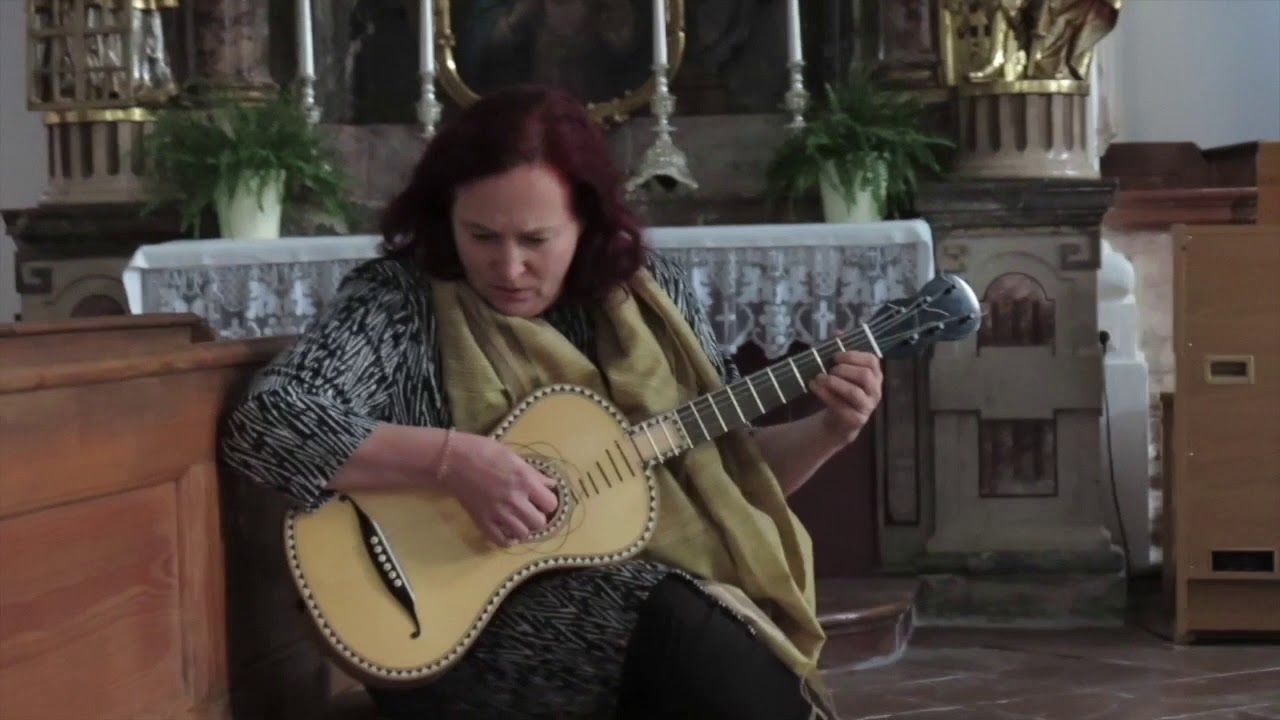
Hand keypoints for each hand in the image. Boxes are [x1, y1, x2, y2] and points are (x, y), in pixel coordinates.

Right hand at [441, 432, 559, 546]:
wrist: (453, 459)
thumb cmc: (484, 451)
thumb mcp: (514, 457)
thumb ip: (533, 473)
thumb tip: (549, 484)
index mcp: (525, 481)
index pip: (551, 504)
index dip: (548, 502)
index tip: (542, 498)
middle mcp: (515, 500)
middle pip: (539, 523)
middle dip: (538, 516)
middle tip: (531, 509)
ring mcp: (498, 513)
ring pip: (523, 534)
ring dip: (523, 528)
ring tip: (518, 520)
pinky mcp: (482, 522)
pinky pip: (501, 541)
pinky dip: (507, 539)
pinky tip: (508, 531)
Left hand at [808, 351, 883, 443]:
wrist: (838, 421)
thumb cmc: (841, 391)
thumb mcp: (842, 370)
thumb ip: (841, 351)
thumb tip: (837, 332)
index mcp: (875, 375)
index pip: (872, 360)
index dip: (853, 355)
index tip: (835, 355)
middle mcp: (875, 391)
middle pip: (864, 375)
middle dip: (843, 369)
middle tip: (829, 369)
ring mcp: (867, 406)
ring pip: (854, 392)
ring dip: (834, 382)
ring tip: (819, 377)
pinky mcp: (855, 419)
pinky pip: (840, 406)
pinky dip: (824, 394)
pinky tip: (813, 386)